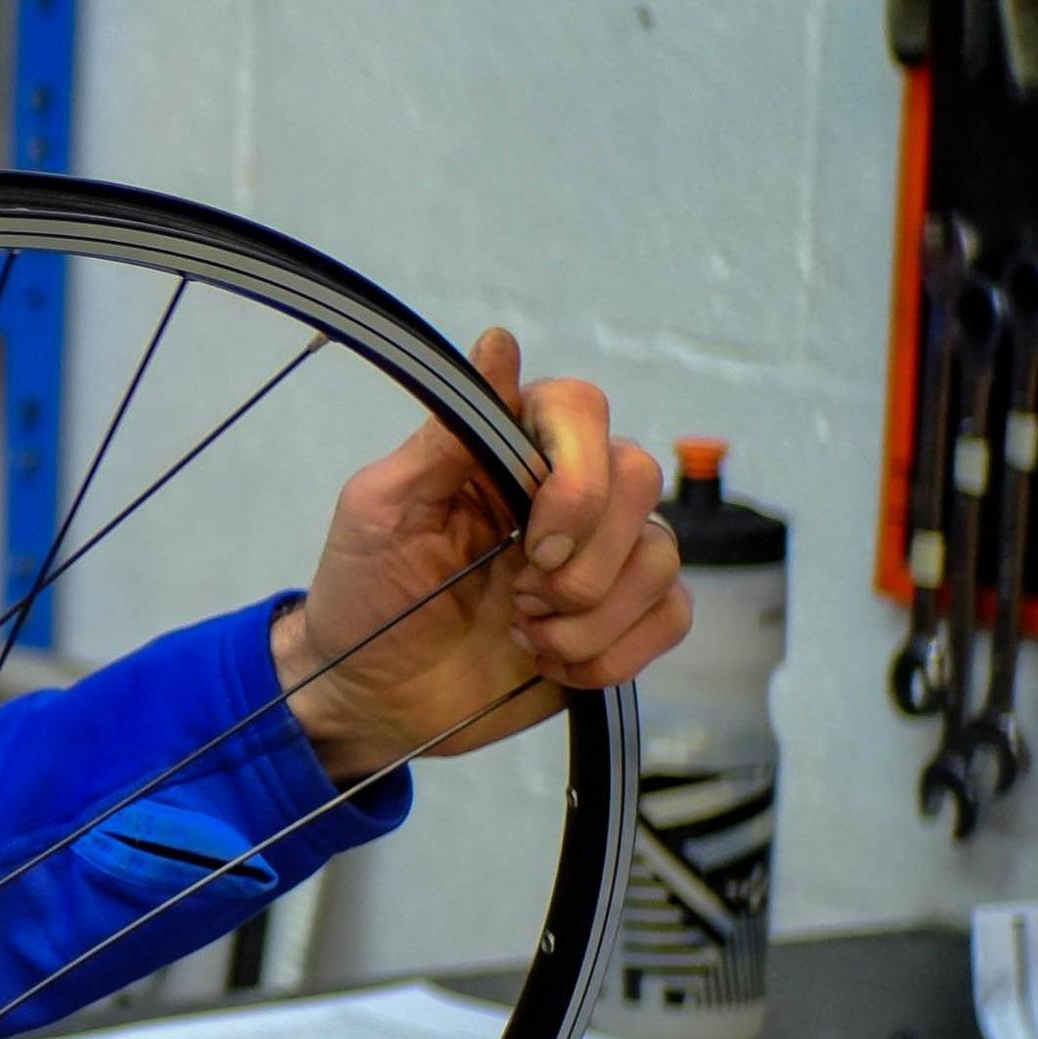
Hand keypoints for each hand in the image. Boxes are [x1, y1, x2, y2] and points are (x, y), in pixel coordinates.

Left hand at [279, 327, 692, 783]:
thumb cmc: (366, 593)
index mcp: (505, 452)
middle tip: (520, 593)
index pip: (581, 408)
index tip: (531, 538)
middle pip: (640, 478)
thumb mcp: (383, 509)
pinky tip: (554, 661)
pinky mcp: (621, 619)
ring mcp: (600, 556)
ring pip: (662, 555)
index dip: (577, 474)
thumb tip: (500, 343)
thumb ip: (448, 437)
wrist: (374, 696)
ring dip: (592, 614)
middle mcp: (564, 493)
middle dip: (585, 557)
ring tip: (526, 632)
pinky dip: (614, 652)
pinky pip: (672, 615)